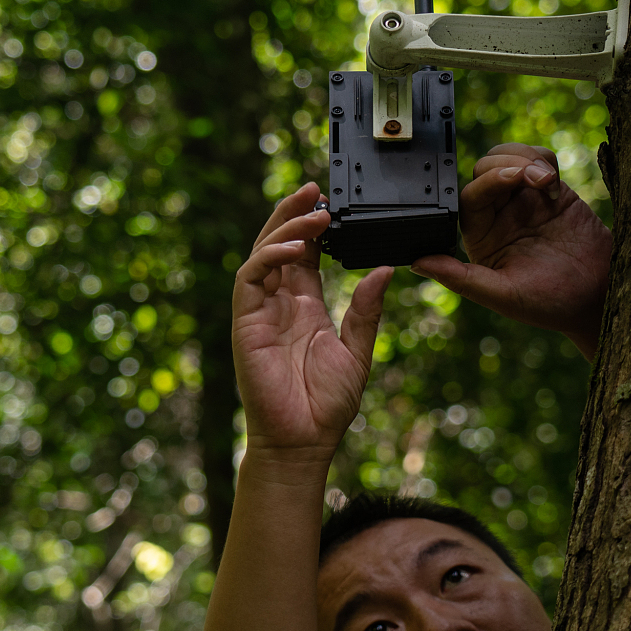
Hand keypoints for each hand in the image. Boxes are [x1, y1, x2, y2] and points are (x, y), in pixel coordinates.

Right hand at [233, 182, 392, 460]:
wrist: (304, 441)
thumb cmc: (327, 404)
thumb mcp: (358, 350)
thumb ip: (367, 311)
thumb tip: (385, 271)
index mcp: (306, 307)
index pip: (305, 255)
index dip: (314, 227)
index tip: (332, 204)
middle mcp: (280, 304)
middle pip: (280, 245)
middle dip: (294, 214)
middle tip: (316, 189)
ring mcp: (260, 311)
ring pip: (263, 254)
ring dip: (284, 228)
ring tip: (312, 211)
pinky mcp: (245, 323)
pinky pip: (250, 279)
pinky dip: (267, 258)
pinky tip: (290, 249)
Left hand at [410, 143, 612, 358]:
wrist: (599, 295)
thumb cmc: (551, 303)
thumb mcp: (503, 295)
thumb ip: (460, 278)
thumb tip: (417, 263)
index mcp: (481, 237)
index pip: (470, 196)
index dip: (488, 182)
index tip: (514, 180)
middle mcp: (498, 215)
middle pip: (486, 168)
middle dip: (508, 165)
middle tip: (536, 179)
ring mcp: (525, 200)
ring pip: (509, 157)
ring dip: (525, 158)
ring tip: (547, 179)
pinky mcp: (552, 190)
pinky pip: (539, 159)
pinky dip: (543, 159)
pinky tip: (554, 183)